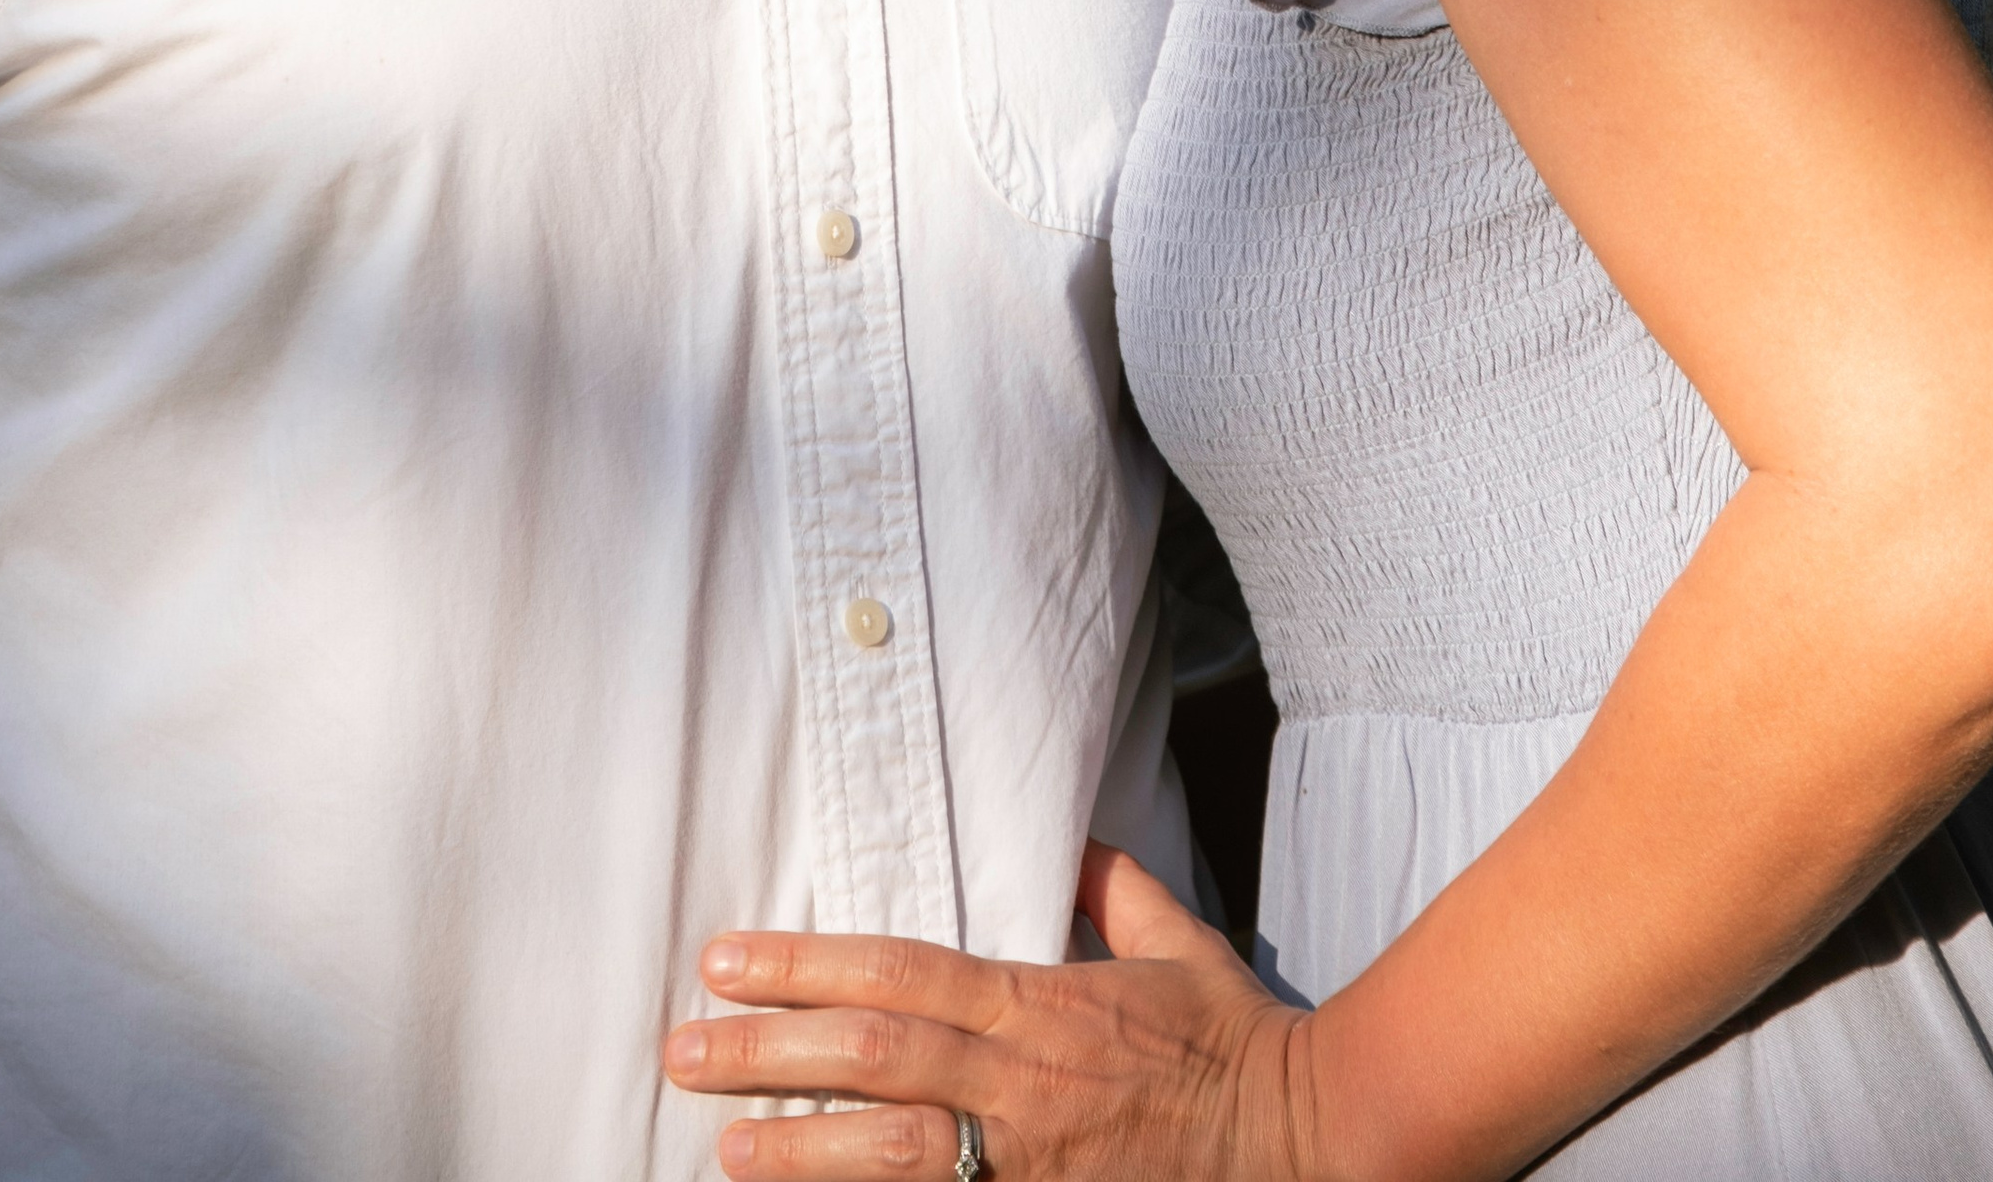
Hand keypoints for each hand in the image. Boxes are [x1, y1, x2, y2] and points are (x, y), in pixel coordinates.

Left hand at [662, 840, 1314, 1178]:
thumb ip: (1115, 892)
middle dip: (769, 1056)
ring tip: (722, 1148)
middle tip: (682, 1053)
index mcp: (1044, 1005)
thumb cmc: (1240, 1045)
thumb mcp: (1179, 944)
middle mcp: (1024, 1086)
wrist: (1311, 1140)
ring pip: (895, 1159)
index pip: (901, 975)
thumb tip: (1078, 843)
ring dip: (800, 1156)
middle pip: (876, 1062)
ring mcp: (1031, 1168)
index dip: (807, 966)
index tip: (727, 960)